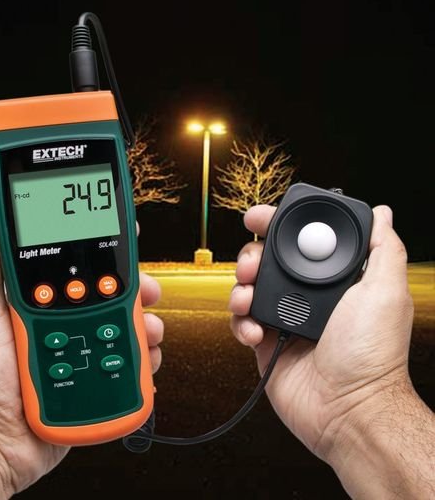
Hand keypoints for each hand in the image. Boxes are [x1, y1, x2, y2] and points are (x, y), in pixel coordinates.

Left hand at [0, 198, 163, 497]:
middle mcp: (66, 323)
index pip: (79, 268)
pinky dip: (143, 363)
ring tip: (145, 333)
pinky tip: (140, 363)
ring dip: (145, 327)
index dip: (105, 252)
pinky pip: (130, 368)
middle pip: (112, 297)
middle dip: (137, 290)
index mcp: (42, 302)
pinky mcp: (96, 383)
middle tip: (146, 291)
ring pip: (127, 330)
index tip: (125, 236)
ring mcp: (83, 352)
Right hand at [230, 204, 413, 459]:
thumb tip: (381, 214)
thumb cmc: (373, 356)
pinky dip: (240, 321)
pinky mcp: (266, 342)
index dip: (278, 225)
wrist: (348, 411)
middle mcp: (307, 295)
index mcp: (333, 280)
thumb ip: (383, 247)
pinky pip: (240, 321)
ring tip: (248, 297)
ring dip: (241, 286)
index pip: (301, 241)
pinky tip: (255, 331)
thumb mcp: (386, 292)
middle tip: (251, 263)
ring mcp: (285, 317)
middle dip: (251, 254)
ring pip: (248, 286)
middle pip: (267, 259)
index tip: (261, 217)